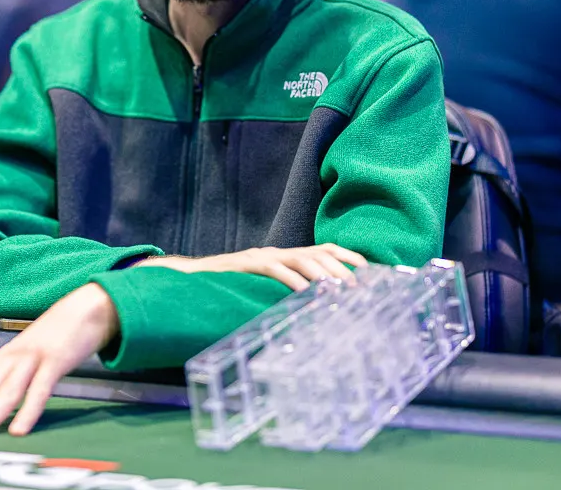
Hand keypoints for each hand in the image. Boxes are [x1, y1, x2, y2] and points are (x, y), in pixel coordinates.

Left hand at [0, 283, 118, 438]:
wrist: (87, 307)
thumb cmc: (57, 335)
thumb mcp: (31, 354)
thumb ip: (17, 374)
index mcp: (6, 358)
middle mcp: (14, 357)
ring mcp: (34, 358)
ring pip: (8, 391)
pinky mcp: (56, 361)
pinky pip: (40, 390)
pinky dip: (28, 411)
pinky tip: (19, 430)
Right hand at [137, 243, 368, 292]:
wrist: (190, 277)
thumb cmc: (230, 288)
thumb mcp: (264, 289)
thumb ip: (285, 292)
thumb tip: (314, 311)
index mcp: (285, 256)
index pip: (324, 249)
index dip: (348, 257)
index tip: (370, 271)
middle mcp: (277, 251)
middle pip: (319, 253)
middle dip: (342, 269)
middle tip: (360, 289)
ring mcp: (262, 256)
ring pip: (301, 258)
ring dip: (323, 274)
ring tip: (339, 290)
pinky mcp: (246, 264)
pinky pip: (275, 269)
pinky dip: (292, 280)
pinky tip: (305, 293)